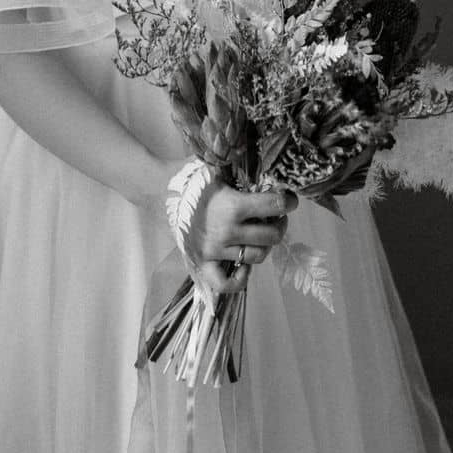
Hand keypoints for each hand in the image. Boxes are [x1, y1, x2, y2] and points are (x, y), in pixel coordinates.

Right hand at [182, 181, 297, 294]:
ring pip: (256, 257)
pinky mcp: (203, 263)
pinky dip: (240, 279)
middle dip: (280, 225)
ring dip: (265, 246)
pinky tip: (244, 266)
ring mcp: (215, 250)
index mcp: (233, 206)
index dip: (288, 201)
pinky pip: (225, 283)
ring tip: (262, 235)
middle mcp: (227, 231)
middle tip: (278, 217)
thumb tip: (270, 173)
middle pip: (271, 236)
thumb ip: (243, 173)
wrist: (161, 193)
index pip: (274, 205)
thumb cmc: (195, 180)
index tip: (290, 199)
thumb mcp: (220, 170)